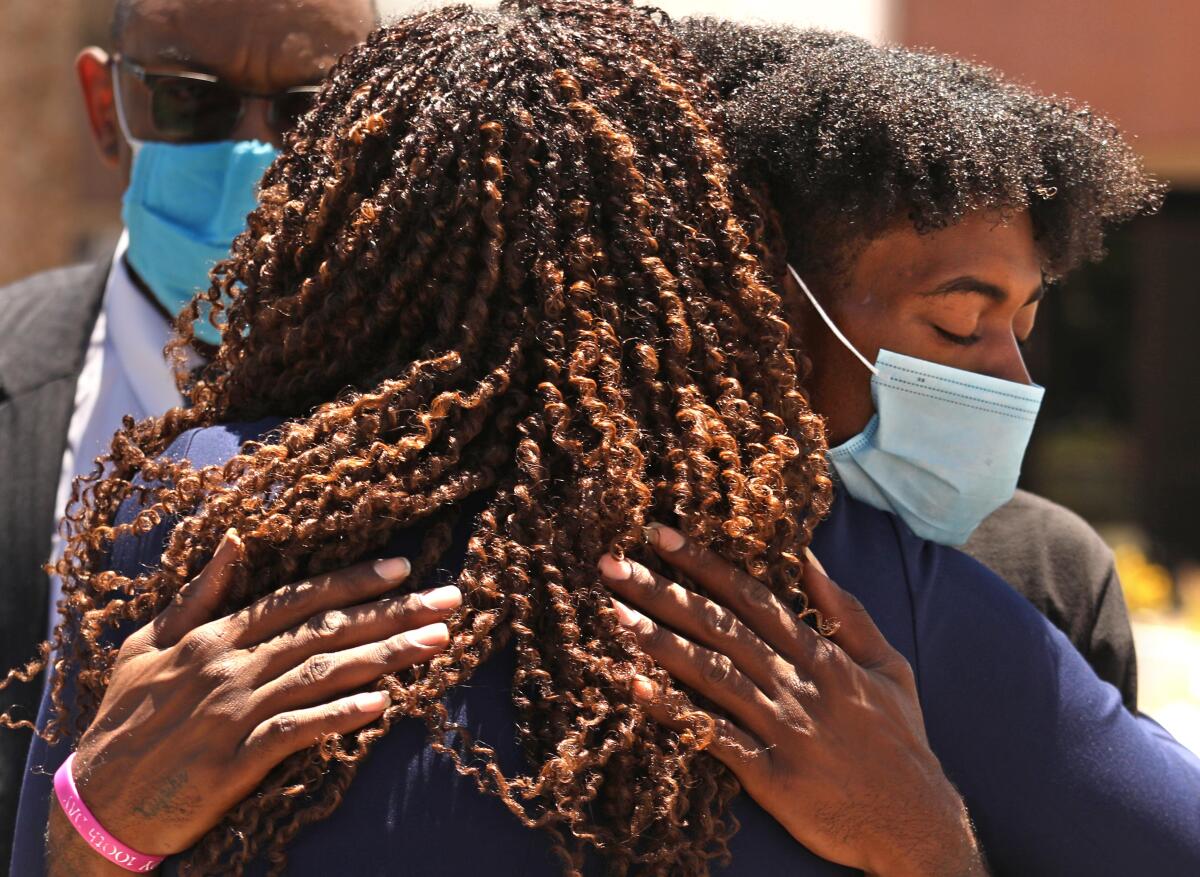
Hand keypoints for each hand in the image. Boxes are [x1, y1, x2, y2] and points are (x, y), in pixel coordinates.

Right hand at [61, 531, 460, 862]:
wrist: (93, 801)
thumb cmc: (125, 718)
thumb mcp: (149, 644)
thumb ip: (200, 594)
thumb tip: (235, 539)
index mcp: (215, 636)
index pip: (297, 599)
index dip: (352, 583)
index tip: (402, 570)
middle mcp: (230, 667)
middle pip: (325, 632)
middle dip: (392, 614)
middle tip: (448, 601)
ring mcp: (234, 713)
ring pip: (322, 675)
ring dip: (385, 657)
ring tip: (436, 643)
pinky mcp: (235, 762)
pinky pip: (297, 733)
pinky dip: (340, 717)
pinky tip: (382, 706)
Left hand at [600, 524, 985, 876]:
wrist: (915, 824)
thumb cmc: (899, 740)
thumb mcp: (887, 665)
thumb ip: (846, 613)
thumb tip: (808, 560)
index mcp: (820, 655)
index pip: (751, 596)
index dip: (703, 563)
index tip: (660, 535)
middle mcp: (796, 684)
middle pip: (720, 627)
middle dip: (664, 592)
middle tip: (613, 566)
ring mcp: (782, 728)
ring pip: (712, 673)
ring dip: (659, 642)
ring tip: (615, 616)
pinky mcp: (769, 774)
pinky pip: (714, 736)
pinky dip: (675, 711)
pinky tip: (635, 688)